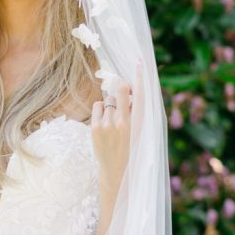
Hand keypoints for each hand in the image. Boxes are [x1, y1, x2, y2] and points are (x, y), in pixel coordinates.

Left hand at [91, 61, 140, 191]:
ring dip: (112, 106)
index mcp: (138, 124)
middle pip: (121, 92)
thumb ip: (136, 112)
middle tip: (125, 95)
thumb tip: (128, 92)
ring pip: (109, 100)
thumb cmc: (131, 147)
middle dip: (123, 90)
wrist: (116, 171)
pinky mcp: (95, 127)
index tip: (138, 63)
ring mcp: (107, 125)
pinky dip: (103, 109)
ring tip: (115, 122)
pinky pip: (99, 105)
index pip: (139, 95)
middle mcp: (123, 123)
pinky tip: (106, 122)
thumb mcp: (139, 131)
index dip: (139, 78)